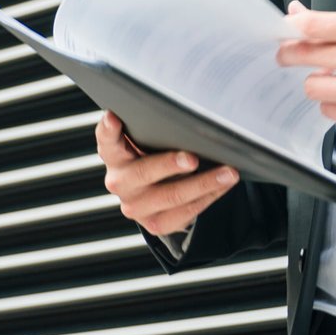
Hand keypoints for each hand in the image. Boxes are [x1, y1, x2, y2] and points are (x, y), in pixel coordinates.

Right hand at [95, 112, 238, 236]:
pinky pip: (186, 212)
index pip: (107, 140)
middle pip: (143, 172)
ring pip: (172, 196)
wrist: (153, 194)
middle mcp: (119, 182)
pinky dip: (210, 196)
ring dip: (205, 183)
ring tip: (228, 172)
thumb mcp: (145, 140)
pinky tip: (224, 185)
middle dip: (170, 164)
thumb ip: (150, 127)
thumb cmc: (152, 154)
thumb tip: (181, 110)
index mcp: (114, 155)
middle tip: (193, 158)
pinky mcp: (155, 224)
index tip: (114, 118)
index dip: (109, 130)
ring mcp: (136, 207)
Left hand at [276, 3, 335, 135]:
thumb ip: (335, 23)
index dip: (292, 27)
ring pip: (312, 86)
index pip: (314, 25)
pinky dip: (333, 103)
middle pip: (305, 54)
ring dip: (317, 81)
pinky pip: (327, 109)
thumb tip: (297, 13)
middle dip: (290, 53)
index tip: (285, 30)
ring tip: (332, 78)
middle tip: (287, 53)